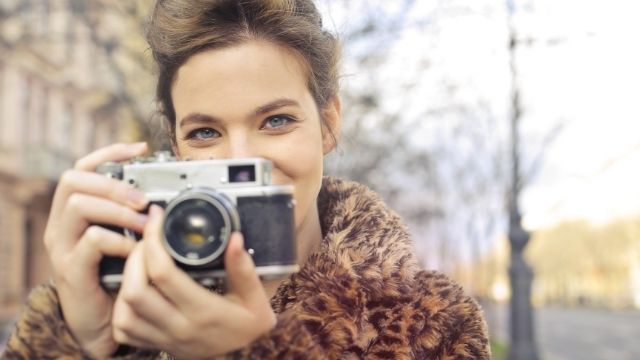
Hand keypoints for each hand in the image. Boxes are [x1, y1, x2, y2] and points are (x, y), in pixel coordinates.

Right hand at [44, 143, 149, 357]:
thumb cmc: (117, 275)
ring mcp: (62, 247)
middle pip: (74, 180)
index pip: (81, 167)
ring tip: (145, 224)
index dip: (109, 152)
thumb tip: (164, 192)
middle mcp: (61, 224)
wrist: (102, 321)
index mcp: (74, 211)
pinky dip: (118, 241)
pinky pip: (91, 241)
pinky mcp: (71, 270)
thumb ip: (133, 215)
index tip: (140, 148)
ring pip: (79, 206)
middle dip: (113, 184)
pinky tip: (134, 250)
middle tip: (143, 199)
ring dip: (118, 210)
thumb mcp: (124, 238)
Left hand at [112, 205, 276, 358]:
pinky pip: (124, 330)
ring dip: (126, 281)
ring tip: (139, 260)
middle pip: (135, 290)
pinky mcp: (156, 346)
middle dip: (134, 257)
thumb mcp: (256, 298)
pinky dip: (122, 307)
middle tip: (147, 238)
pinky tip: (135, 289)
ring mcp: (165, 339)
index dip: (154, 241)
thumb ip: (244, 269)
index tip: (158, 218)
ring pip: (124, 312)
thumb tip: (234, 239)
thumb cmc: (249, 325)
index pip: (164, 274)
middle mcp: (179, 327)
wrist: (245, 358)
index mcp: (203, 311)